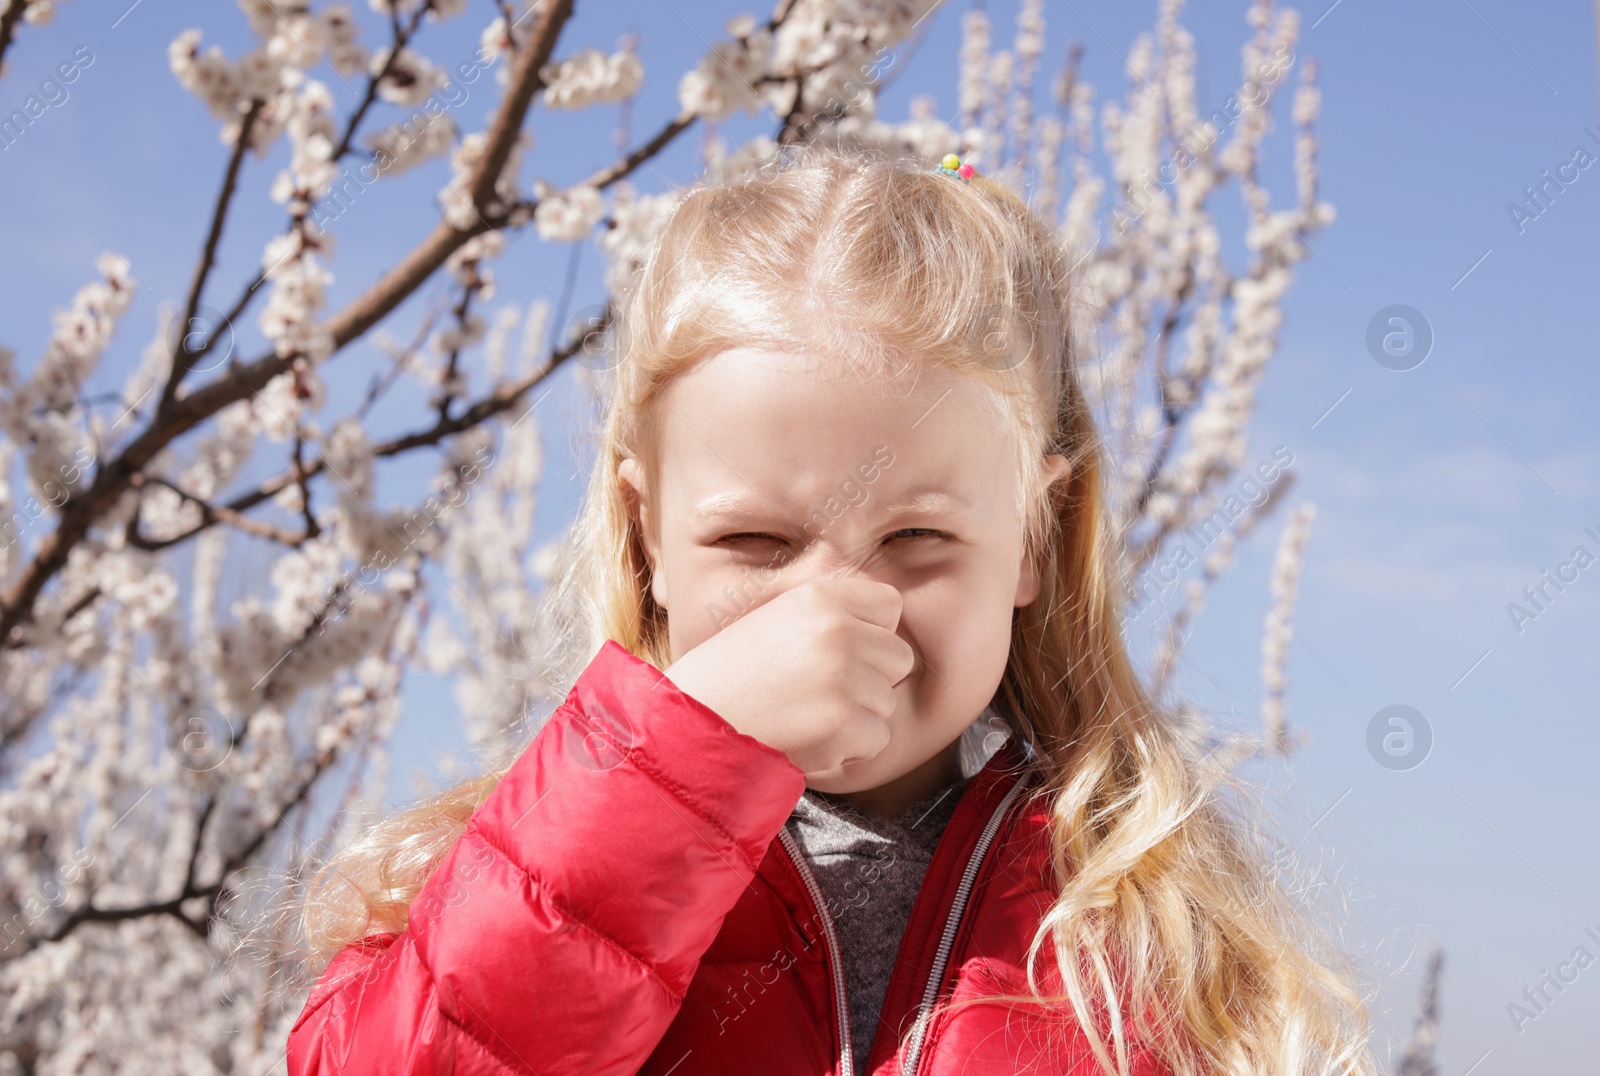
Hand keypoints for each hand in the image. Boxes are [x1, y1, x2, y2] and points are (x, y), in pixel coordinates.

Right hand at [661, 577, 915, 780]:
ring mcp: (841, 678)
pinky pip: (876, 738)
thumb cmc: (729, 677)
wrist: (686, 724)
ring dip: (856, 717)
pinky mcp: (842, 723)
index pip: (890, 605)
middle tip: (819, 690)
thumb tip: (887, 630)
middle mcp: (835, 630)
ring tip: (804, 715)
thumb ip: (830, 617)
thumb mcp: (774, 621)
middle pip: (898, 657)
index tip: (840, 650)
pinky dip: (848, 749)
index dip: (871, 632)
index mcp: (818, 597)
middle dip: (870, 679)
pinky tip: (807, 739)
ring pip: (886, 701)